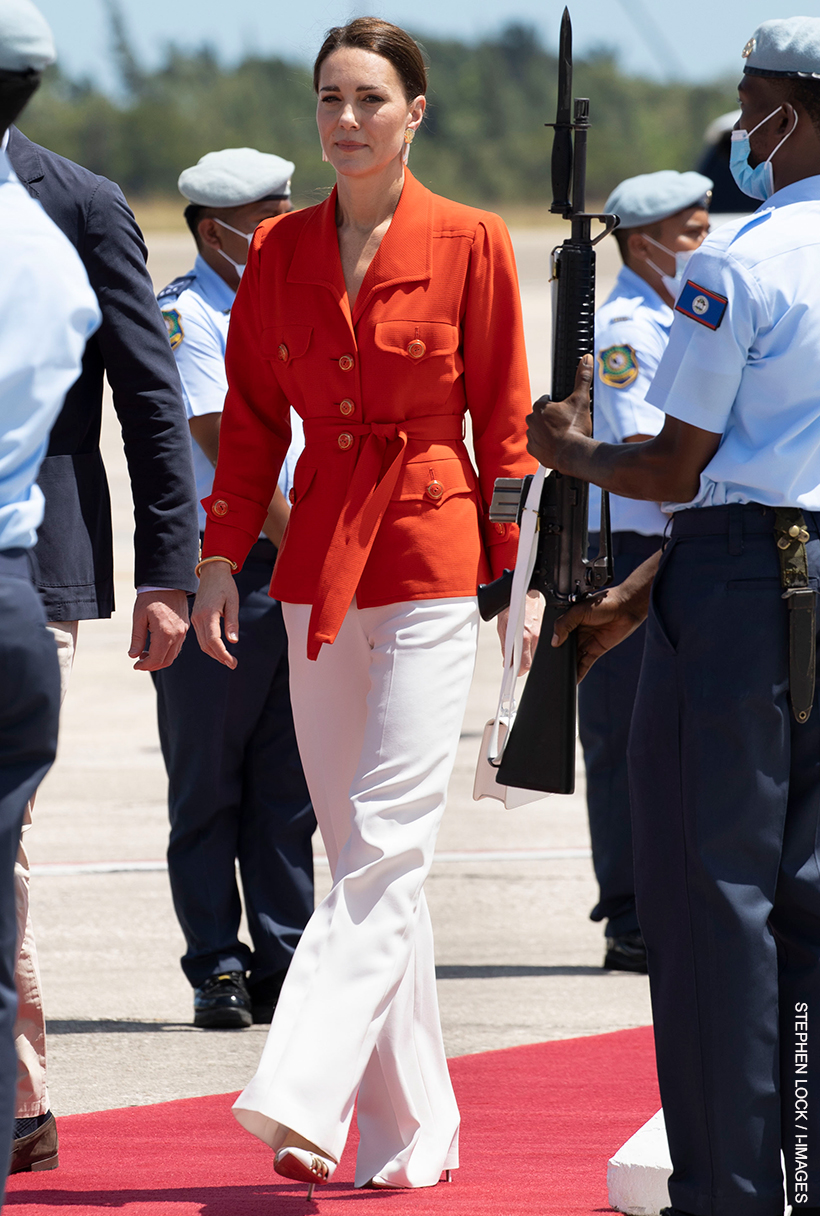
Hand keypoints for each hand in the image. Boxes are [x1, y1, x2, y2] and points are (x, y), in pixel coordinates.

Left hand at [128, 589, 188, 671]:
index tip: (135, 665)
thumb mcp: (139, 617)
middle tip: (139, 662)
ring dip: (159, 660)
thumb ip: (137, 639)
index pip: (156, 659)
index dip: (145, 665)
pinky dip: (167, 652)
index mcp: (165, 633)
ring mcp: (183, 632)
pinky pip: (177, 647)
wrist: (168, 583)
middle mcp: (177, 635)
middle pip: (166, 661)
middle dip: (152, 665)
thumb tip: (133, 655)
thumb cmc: (151, 598)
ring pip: (173, 655)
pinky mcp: (185, 628)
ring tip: (146, 654)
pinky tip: (156, 647)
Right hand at [191, 561, 239, 668]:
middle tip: (233, 664)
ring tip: (228, 660)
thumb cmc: (225, 585)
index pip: (214, 640)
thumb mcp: (233, 602)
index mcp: (208, 613)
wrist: (212, 573)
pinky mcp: (196, 618)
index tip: (232, 662)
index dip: (223, 654)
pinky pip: (201, 637)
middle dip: (220, 657)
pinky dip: (210, 646)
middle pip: (207, 645)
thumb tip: (233, 641)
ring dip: (214, 654)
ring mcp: (195, 619)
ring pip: (203, 643)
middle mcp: (199, 618)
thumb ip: (232, 622)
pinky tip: (219, 650)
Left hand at [496, 589, 543, 673]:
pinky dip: (533, 644)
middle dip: (523, 662)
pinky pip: (540, 642)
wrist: (523, 591)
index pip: (526, 664)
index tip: (515, 672)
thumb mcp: (503, 628)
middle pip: (533, 660)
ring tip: (519, 648)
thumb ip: (506, 647)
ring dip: (528, 653)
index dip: (519, 671)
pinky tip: (526, 639)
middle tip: (515, 660)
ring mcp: (543, 632)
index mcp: (525, 636)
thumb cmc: (511, 606)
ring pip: (537, 651)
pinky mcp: (545, 628)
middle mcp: (536, 636)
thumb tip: (507, 662)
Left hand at [526, 353, 592, 469]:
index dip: (558, 405)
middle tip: (566, 424)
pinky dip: (546, 446)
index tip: (566, 411)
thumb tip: (586, 359)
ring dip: (548, 432)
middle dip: (552, 419)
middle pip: (542, 416)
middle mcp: (531, 420)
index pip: (546, 401)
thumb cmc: (575, 427)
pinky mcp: (533, 450)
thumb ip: (583, 378)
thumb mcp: (581, 400)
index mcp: (539, 406)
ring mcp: (531, 436)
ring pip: (540, 430)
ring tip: (563, 436)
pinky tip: (557, 446)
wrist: (573, 454)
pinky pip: (538, 446)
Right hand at [551, 549, 659, 680]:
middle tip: (552, 666)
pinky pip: (585, 663)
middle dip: (560, 657)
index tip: (546, 653)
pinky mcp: (596, 650)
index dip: (552, 643)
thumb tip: (554, 641)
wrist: (627, 607)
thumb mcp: (579, 610)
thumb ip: (564, 624)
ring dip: (569, 666)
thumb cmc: (605, 602)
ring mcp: (586, 642)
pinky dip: (580, 672)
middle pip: (565, 648)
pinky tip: (574, 679)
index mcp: (569, 620)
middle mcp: (576, 632)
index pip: (557, 634)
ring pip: (574, 658)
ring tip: (561, 675)